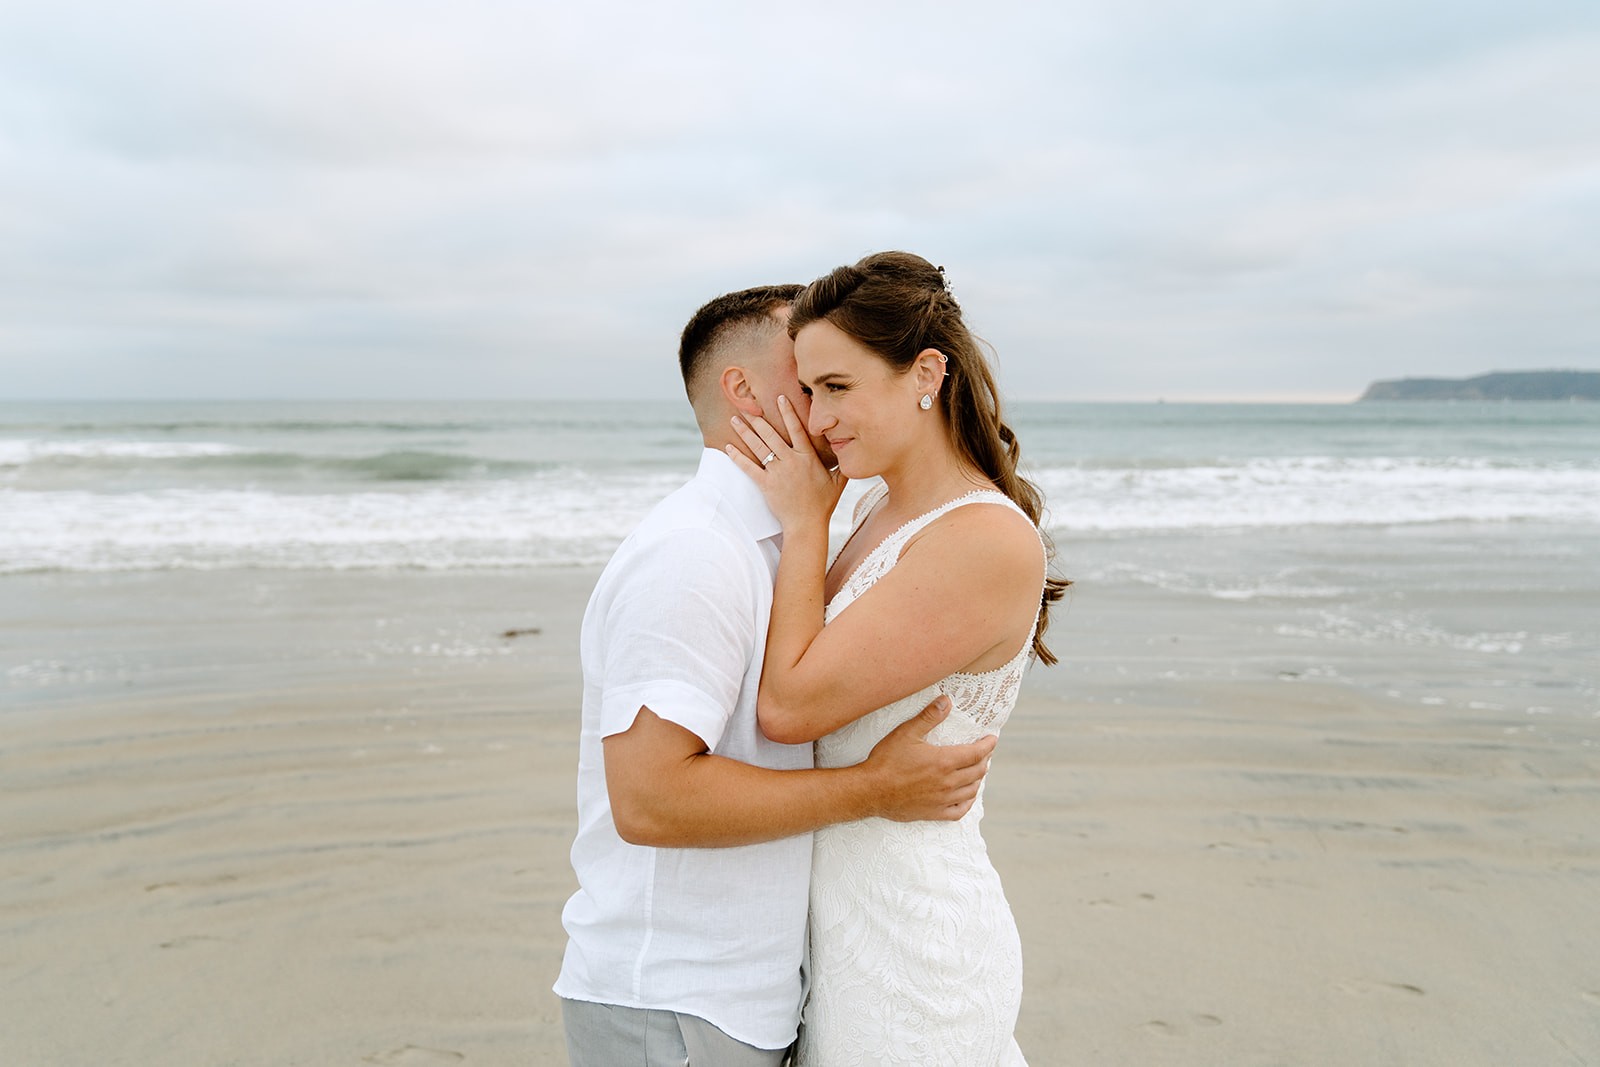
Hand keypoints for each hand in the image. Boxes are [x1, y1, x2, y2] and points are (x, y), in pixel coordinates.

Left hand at [725, 395, 846, 531]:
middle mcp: (791, 460)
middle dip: (758, 419)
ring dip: (745, 432)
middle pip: (772, 435)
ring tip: (735, 419)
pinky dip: (738, 457)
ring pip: (759, 447)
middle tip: (747, 406)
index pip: (797, 429)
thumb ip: (842, 466)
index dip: (788, 412)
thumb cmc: (823, 505)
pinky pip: (749, 467)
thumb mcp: (838, 483)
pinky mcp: (766, 484)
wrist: (807, 524)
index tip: (780, 398)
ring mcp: (777, 472)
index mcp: (807, 457)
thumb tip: (851, 454)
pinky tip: (728, 447)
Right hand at [861, 695, 995, 821]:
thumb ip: (929, 716)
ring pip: (972, 790)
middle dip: (984, 759)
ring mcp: (942, 800)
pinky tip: (967, 795)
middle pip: (978, 771)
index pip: (976, 753)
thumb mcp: (907, 732)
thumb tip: (947, 700)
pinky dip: (968, 802)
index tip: (992, 739)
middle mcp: (948, 782)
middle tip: (984, 752)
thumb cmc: (886, 760)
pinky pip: (960, 811)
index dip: (988, 745)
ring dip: (978, 779)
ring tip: (978, 770)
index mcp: (944, 761)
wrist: (870, 790)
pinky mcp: (934, 813)